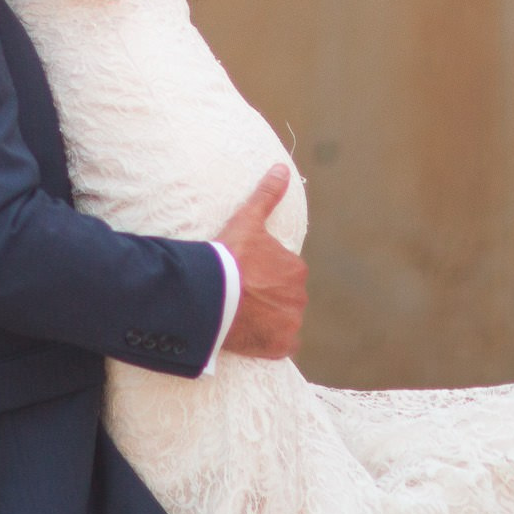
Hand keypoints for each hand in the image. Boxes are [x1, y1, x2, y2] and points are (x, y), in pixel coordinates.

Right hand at [214, 163, 306, 359]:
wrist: (213, 294)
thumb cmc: (229, 255)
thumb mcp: (247, 221)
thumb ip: (267, 195)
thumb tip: (281, 168)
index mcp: (296, 268)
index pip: (283, 273)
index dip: (262, 275)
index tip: (244, 275)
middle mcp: (300, 296)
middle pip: (284, 297)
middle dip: (267, 297)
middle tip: (241, 296)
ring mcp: (291, 322)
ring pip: (283, 319)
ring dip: (268, 318)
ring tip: (242, 315)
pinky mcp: (280, 346)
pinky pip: (281, 344)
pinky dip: (270, 341)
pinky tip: (251, 333)